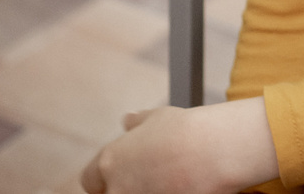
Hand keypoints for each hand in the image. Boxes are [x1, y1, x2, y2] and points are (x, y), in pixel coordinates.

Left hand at [80, 100, 276, 193]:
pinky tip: (179, 189)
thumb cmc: (186, 131)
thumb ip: (137, 122)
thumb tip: (128, 120)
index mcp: (109, 162)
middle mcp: (117, 188)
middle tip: (147, 182)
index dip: (104, 179)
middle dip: (123, 189)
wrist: (213, 151)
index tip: (119, 177)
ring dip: (144, 193)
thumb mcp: (157, 117)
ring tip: (168, 184)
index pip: (90, 181)